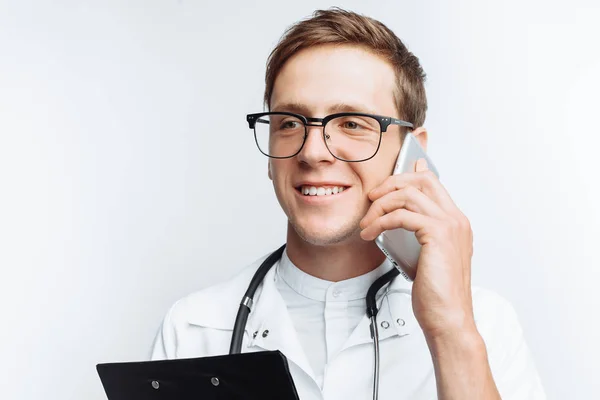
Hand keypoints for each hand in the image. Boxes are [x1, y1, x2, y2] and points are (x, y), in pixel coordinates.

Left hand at [359, 158, 475, 339]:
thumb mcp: (426, 256)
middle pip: (422, 180)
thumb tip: (400, 217)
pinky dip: (380, 221)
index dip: (407, 177)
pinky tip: (370, 233)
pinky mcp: (437, 234)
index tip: (385, 185)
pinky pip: (401, 215)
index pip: (433, 183)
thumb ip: (417, 234)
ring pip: (408, 195)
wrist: (448, 317)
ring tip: (366, 223)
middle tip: (372, 199)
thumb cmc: (436, 293)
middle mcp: (456, 219)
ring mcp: (450, 225)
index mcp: (456, 223)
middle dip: (392, 184)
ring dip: (380, 206)